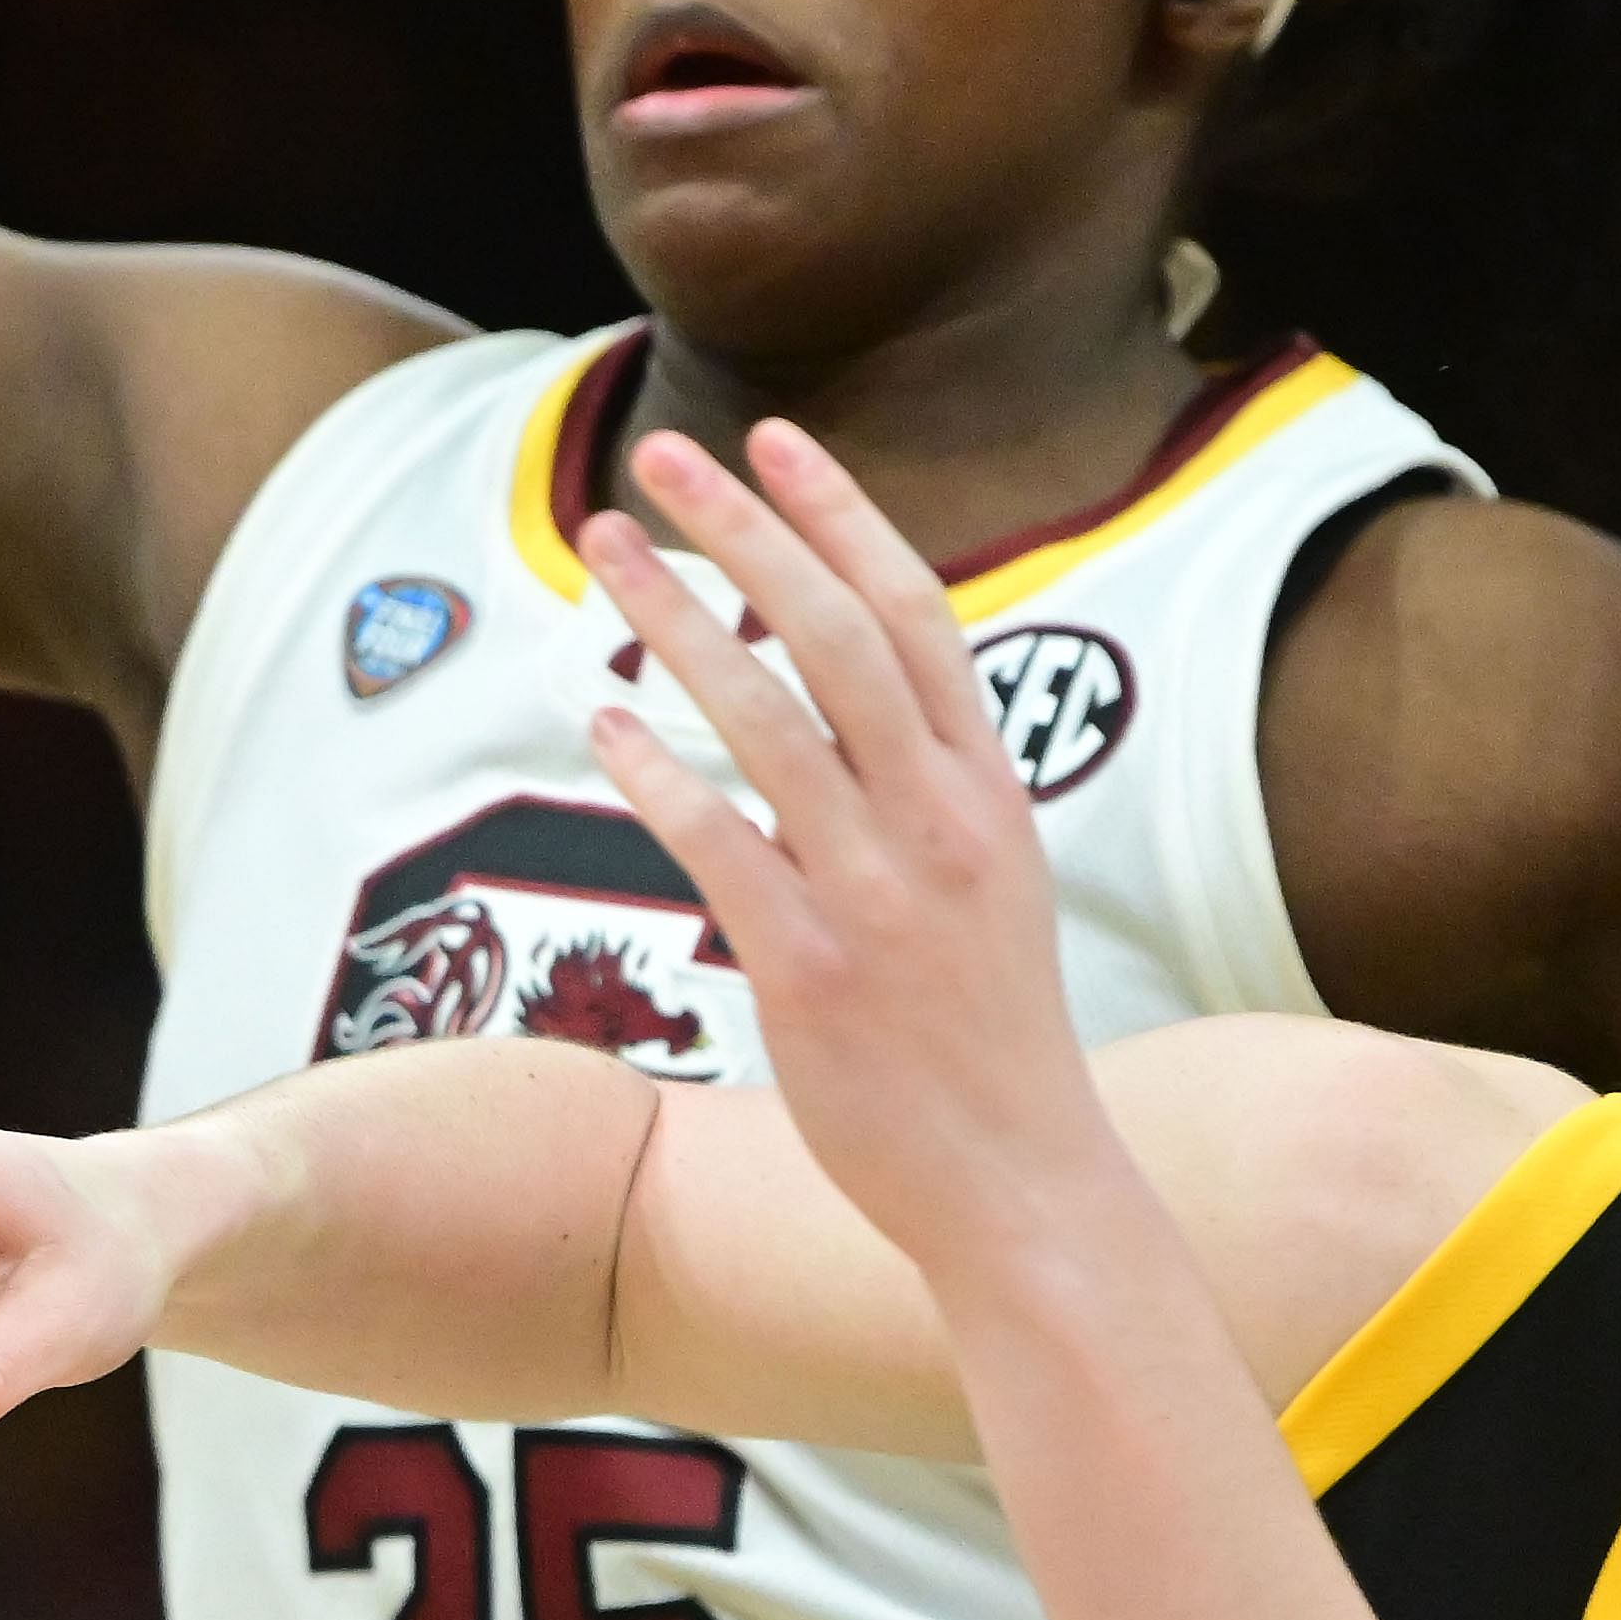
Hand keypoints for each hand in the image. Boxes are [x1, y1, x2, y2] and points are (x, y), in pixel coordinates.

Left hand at [570, 421, 1112, 1276]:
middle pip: (836, 635)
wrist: (1022, 1181)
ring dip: (679, 620)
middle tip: (661, 458)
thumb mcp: (993, 880)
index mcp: (990, 789)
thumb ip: (925, 784)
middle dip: (747, 531)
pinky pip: (717, 844)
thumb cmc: (989, 1030)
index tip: (775, 437)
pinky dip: (654, 771)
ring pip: (767, 719)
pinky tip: (598, 717)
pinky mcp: (811, 970)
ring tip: (607, 551)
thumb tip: (836, 699)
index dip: (841, 514)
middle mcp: (941, 822)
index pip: (917, 612)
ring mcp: (877, 893)